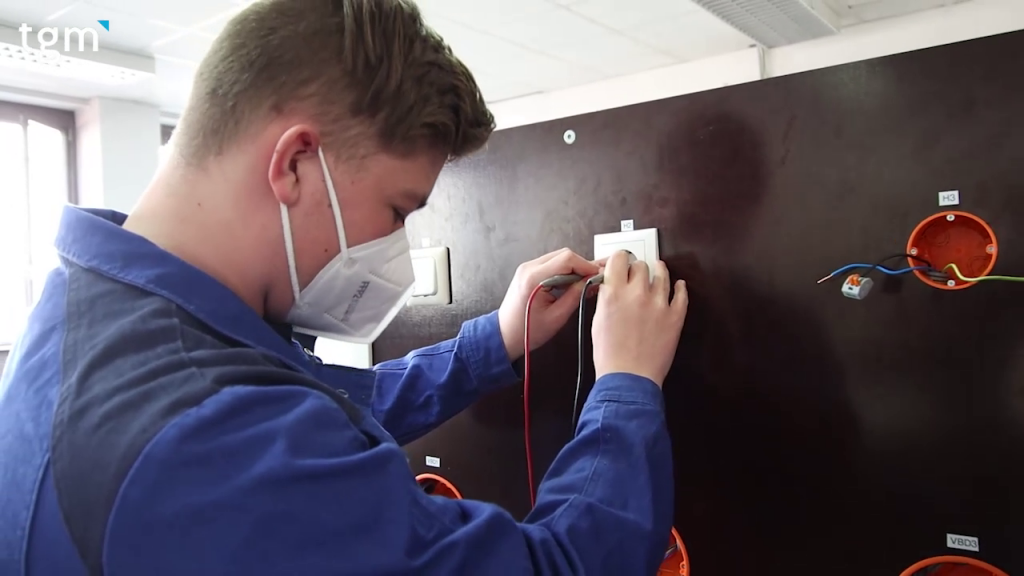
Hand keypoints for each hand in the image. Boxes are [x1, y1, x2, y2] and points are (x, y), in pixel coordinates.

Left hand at [498, 248, 601, 360]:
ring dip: (574, 268)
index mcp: (533, 278)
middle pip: (564, 254)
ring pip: (559, 257)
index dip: (586, 265)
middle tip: (594, 280)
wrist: (505, 335)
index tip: (598, 276)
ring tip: (584, 284)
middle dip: (582, 266)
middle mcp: (529, 268)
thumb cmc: (527, 331)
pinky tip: (572, 284)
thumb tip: (591, 282)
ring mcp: (527, 268)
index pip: (567, 259)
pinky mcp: (529, 271)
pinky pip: (552, 264)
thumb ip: (576, 296)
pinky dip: (565, 271)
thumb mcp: (557, 317)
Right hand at [592, 251, 687, 386]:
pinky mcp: (675, 317)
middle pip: (641, 265)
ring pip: (662, 275)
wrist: (628, 378)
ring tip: (659, 269)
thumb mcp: (597, 320)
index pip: (619, 258)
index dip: (620, 259)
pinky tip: (679, 285)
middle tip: (637, 274)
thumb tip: (612, 285)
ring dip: (659, 271)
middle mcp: (637, 293)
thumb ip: (606, 298)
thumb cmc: (609, 355)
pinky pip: (681, 294)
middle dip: (637, 269)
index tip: (622, 262)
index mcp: (614, 293)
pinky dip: (680, 288)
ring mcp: (659, 304)